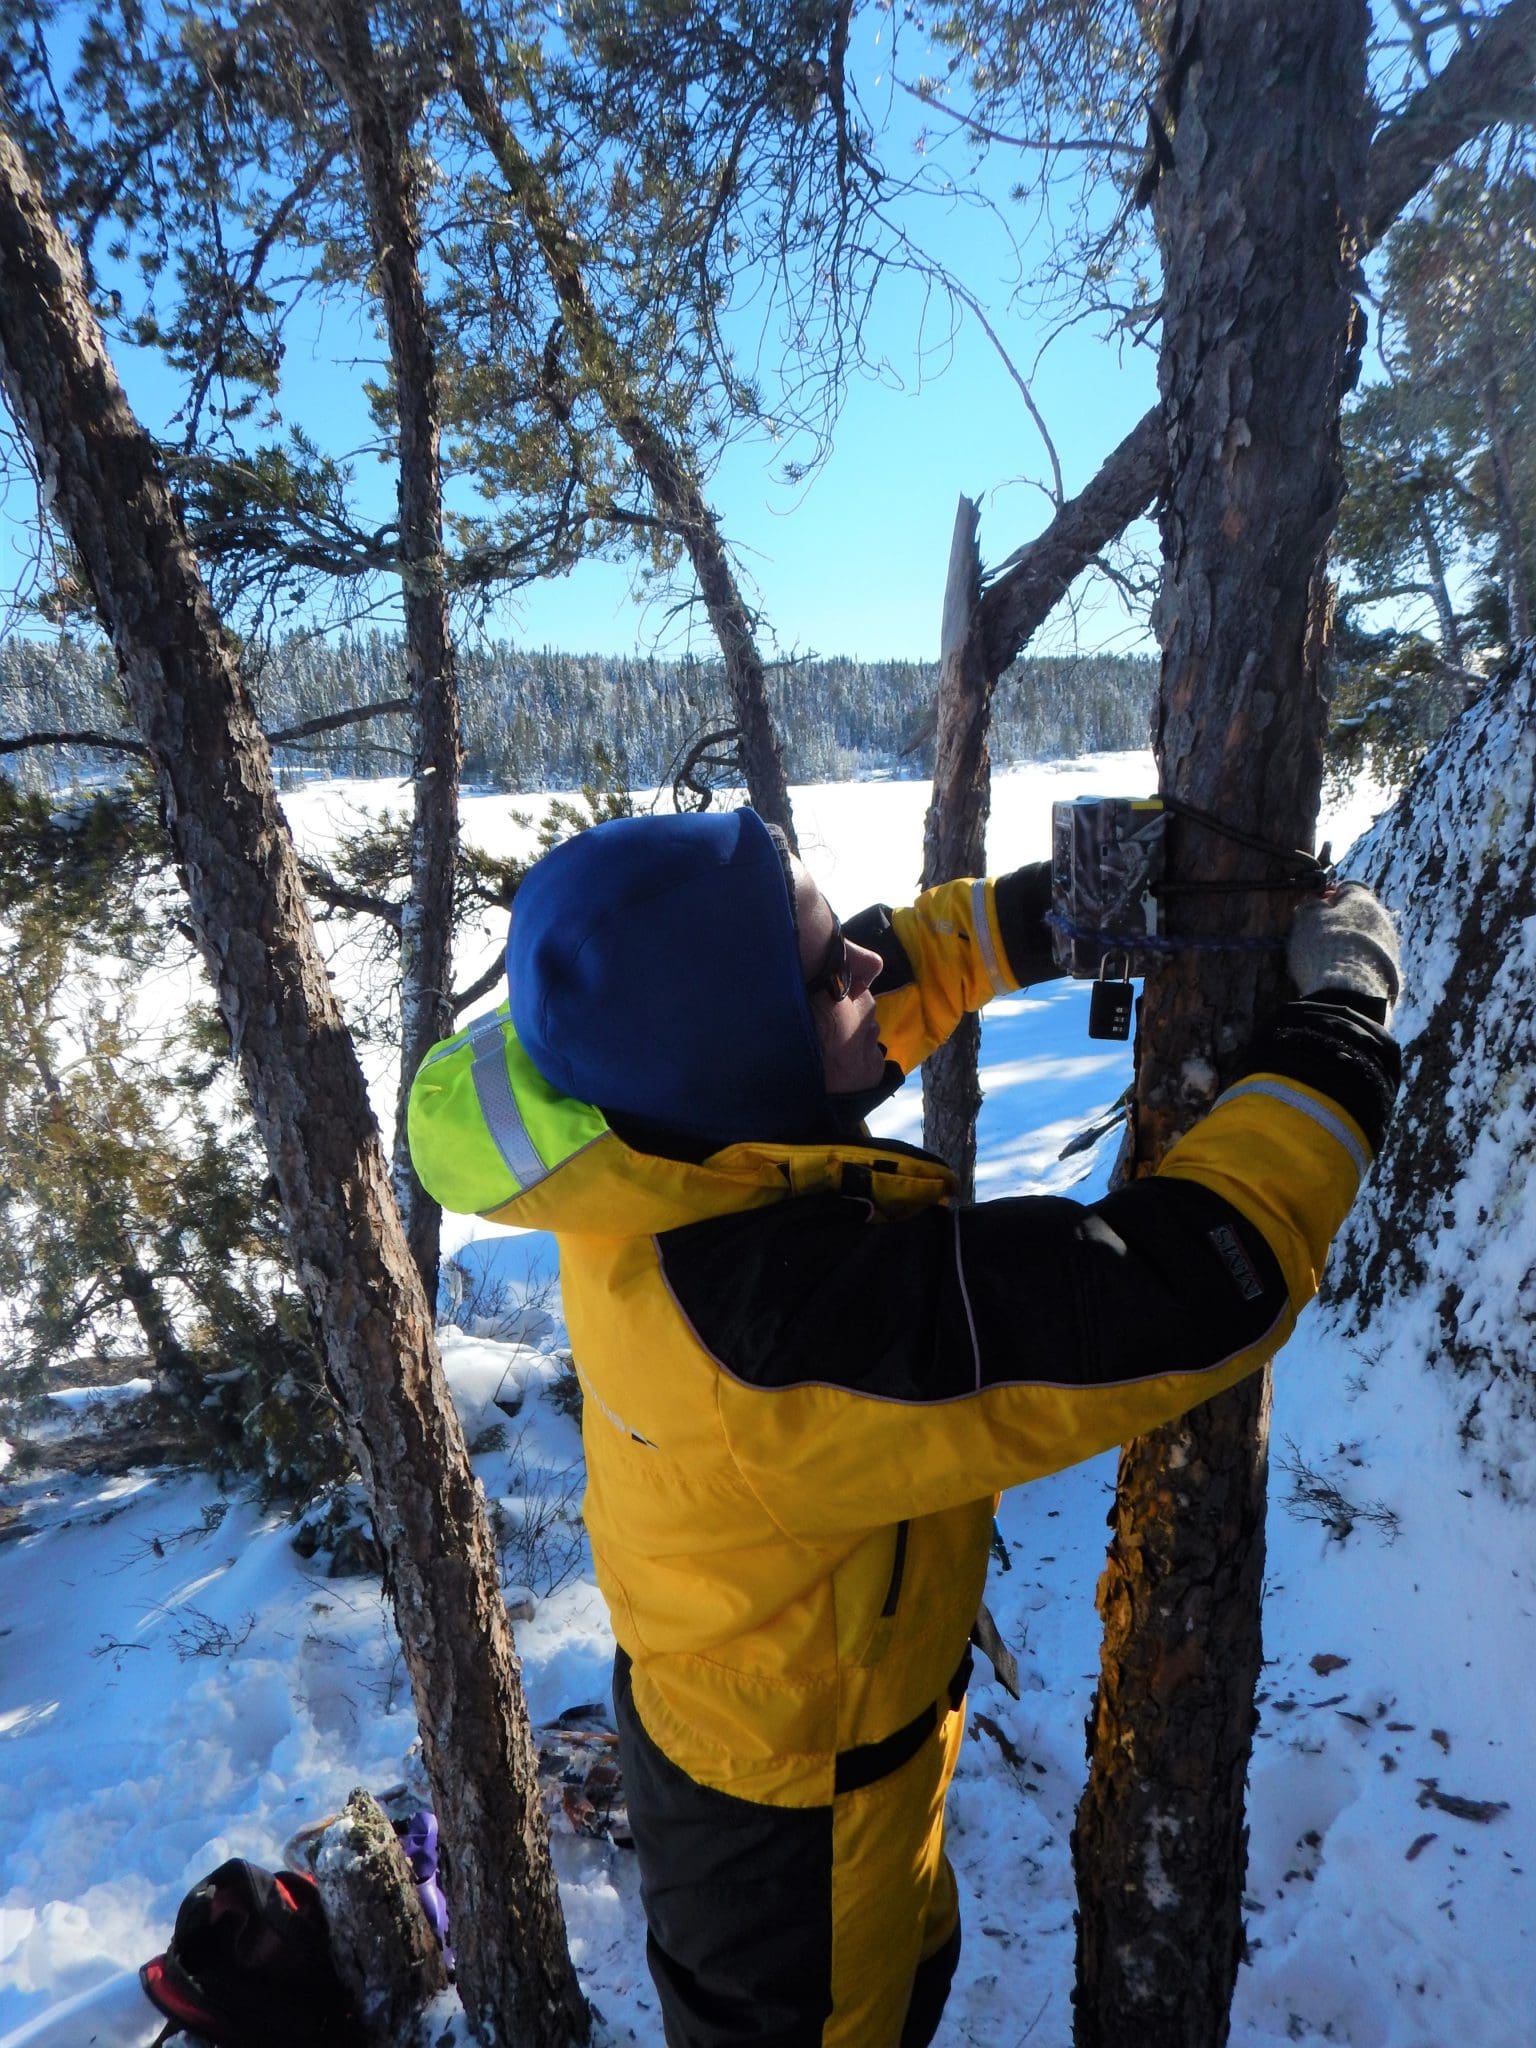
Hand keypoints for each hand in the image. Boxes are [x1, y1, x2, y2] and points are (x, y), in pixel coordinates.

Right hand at [1287, 883, 1400, 1020]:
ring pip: (1366, 939)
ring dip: (1351, 946)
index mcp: (1362, 899)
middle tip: (1318, 938)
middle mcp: (1382, 918)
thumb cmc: (1322, 947)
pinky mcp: (1391, 972)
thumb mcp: (1305, 919)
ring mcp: (1390, 946)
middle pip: (1359, 914)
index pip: (1347, 888)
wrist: (1349, 990)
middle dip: (1341, 923)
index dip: (1328, 898)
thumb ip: (1310, 905)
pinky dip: (1358, 965)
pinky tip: (1342, 976)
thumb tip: (1317, 902)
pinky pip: (1371, 962)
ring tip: (1329, 962)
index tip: (1314, 911)